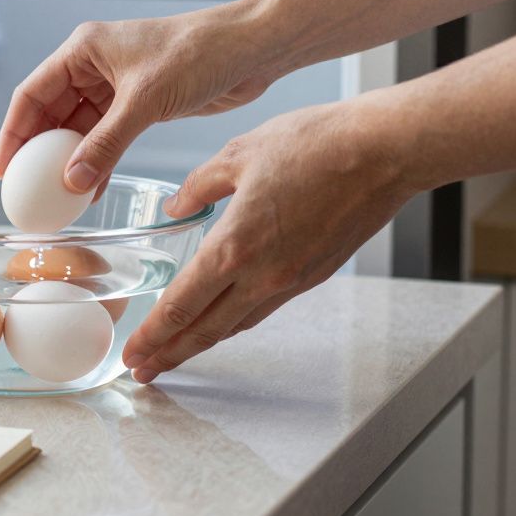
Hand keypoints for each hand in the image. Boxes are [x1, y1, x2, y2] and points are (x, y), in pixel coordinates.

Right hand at [0, 0, 286, 194]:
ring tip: (56, 197)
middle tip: (27, 190)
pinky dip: (98, 160)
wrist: (251, 49)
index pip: (32, 94)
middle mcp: (94, 65)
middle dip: (39, 152)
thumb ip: (106, 143)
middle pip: (51, 113)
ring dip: (69, 160)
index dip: (14, 133)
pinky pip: (107, 136)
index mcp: (83, 49)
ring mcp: (117, 85)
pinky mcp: (140, 103)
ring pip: (79, 128)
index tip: (5, 169)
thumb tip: (70, 181)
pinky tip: (90, 189)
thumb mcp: (145, 101)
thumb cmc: (199, 54)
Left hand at [122, 99, 419, 382]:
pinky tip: (222, 316)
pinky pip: (264, 307)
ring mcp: (291, 280)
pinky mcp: (314, 274)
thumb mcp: (238, 153)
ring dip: (201, 343)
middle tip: (142, 371)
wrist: (383, 152)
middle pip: (205, 330)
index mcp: (234, 247)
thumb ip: (198, 186)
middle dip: (169, 354)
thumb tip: (175, 207)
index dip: (152, 335)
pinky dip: (236, 319)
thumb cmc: (315, 144)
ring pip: (236, 324)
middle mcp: (262, 275)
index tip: (131, 354)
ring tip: (174, 353)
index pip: (181, 306)